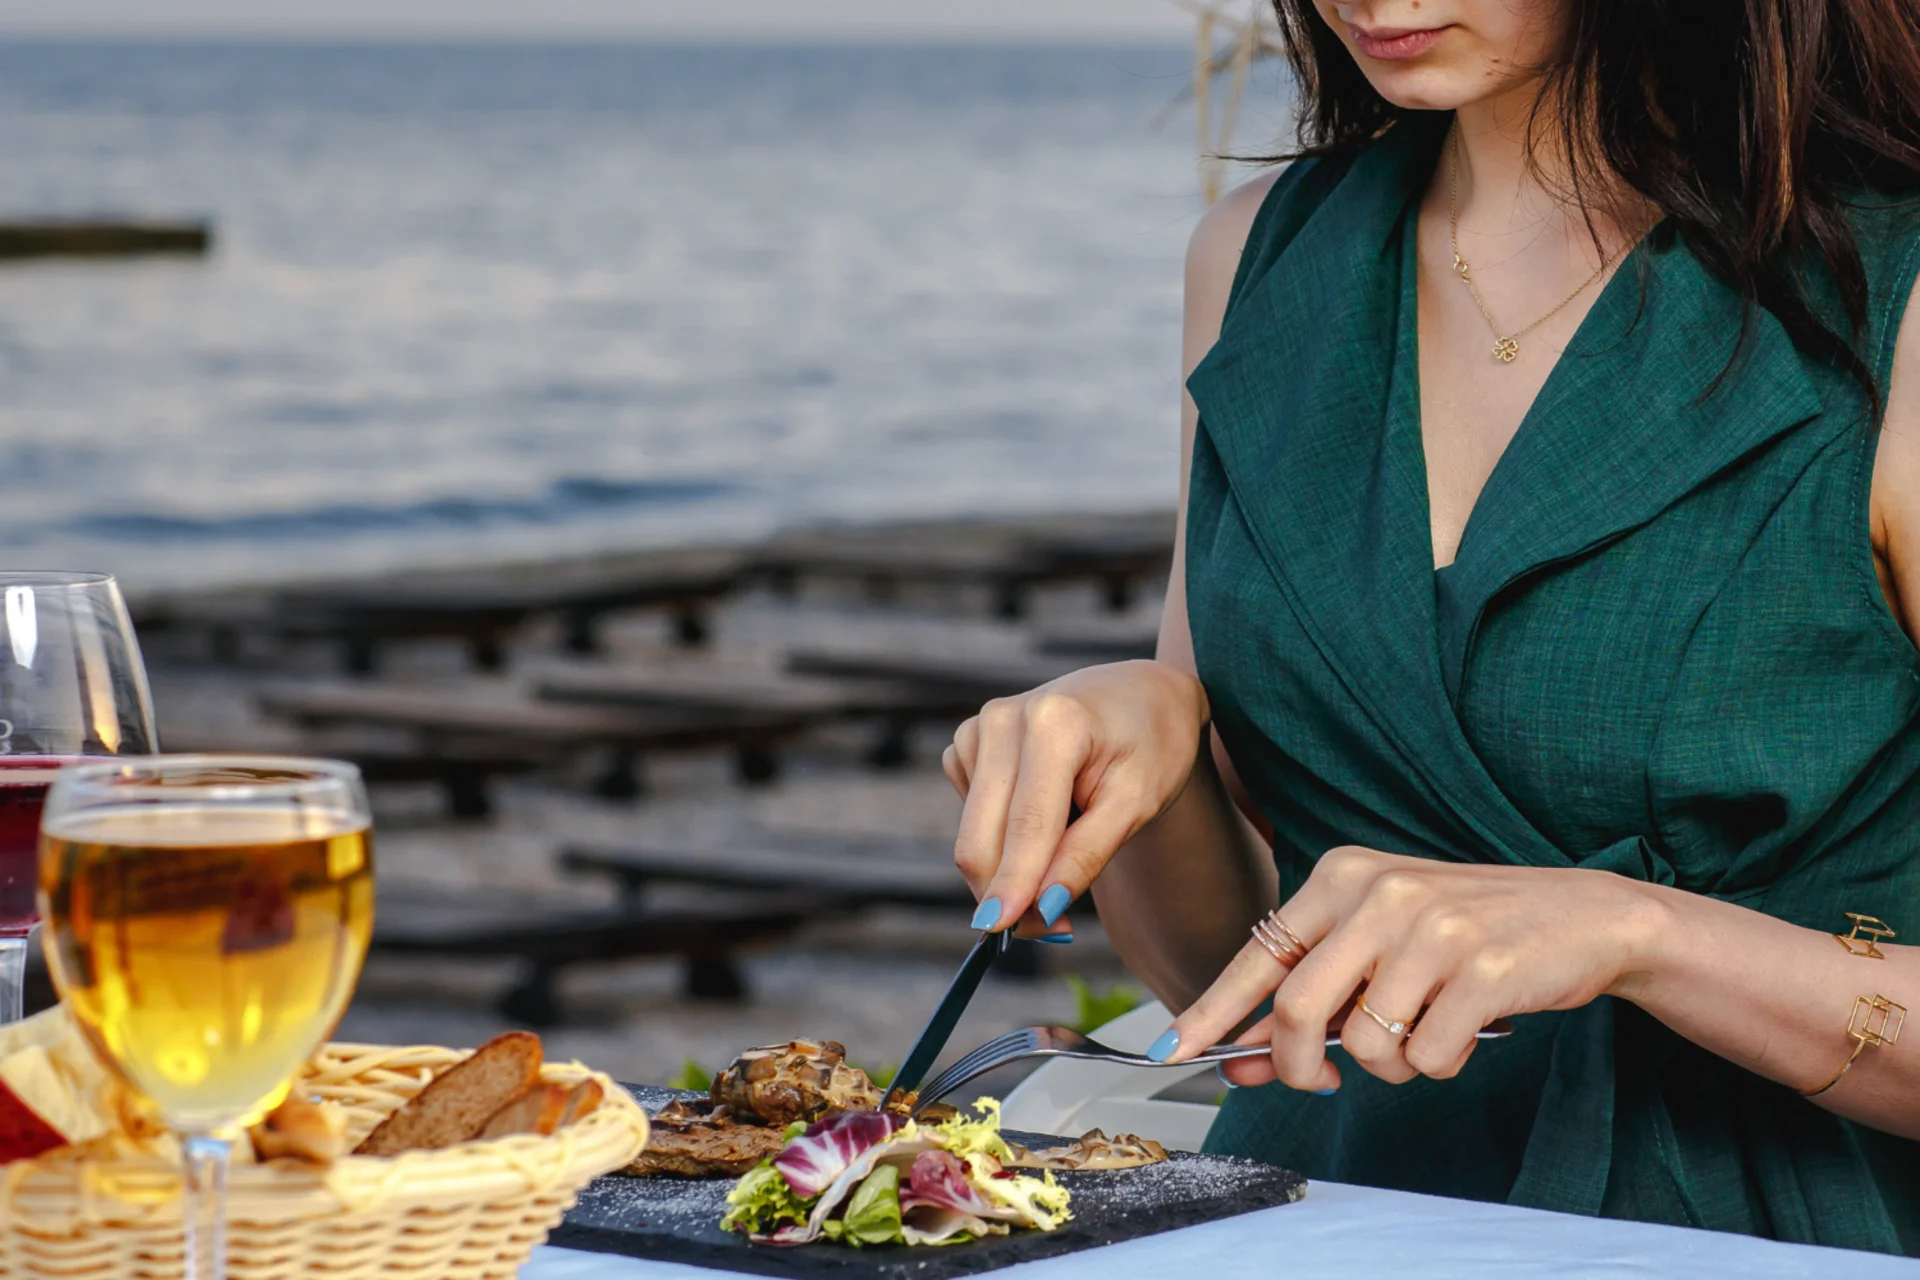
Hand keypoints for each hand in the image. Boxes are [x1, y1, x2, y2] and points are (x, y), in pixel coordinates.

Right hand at [942, 660, 1208, 938]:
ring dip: (1007, 873)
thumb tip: (1040, 908)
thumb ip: (1088, 854)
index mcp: (1054, 722)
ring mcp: (979, 728)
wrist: (1140, 695)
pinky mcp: (967, 744)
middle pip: (982, 836)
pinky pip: (971, 818)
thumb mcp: (1138, 802)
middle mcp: (1004, 718)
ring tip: (1065, 868)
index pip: (1027, 822)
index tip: (1003, 932)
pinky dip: (1001, 840)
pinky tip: (1044, 820)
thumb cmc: (1151, 746)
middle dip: (1008, 894)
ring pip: (971, 835)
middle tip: (1052, 930)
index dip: (1014, 883)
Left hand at [1160, 846, 1665, 1089]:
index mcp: (1342, 874)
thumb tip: (1234, 1056)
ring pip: (1364, 1044)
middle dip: (1296, 1065)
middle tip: (1318, 1081)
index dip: (1212, 1011)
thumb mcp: (1380, 943)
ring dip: (1388, 1066)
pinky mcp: (1482, 971)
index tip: (1172, 1050)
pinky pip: (1427, 1058)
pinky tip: (1466, 1029)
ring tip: (1424, 1032)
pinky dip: (1440, 1064)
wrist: (1583, 916)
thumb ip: (1312, 994)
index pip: (1259, 953)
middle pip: (1295, 1009)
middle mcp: (1379, 893)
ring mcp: (1431, 929)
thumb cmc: (1468, 932)